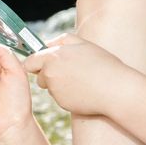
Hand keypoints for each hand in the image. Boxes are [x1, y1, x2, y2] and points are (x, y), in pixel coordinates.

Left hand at [22, 33, 139, 116]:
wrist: (116, 90)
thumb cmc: (102, 64)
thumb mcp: (83, 44)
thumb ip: (62, 40)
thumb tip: (47, 44)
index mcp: (53, 57)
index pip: (29, 62)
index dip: (35, 63)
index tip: (42, 64)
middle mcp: (50, 74)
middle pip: (39, 77)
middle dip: (48, 75)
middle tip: (68, 71)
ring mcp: (55, 91)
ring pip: (50, 88)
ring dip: (58, 85)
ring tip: (79, 80)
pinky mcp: (62, 103)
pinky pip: (60, 98)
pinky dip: (67, 95)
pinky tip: (82, 91)